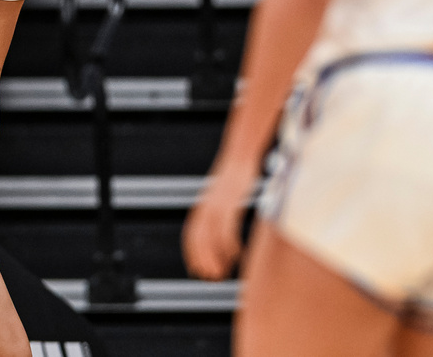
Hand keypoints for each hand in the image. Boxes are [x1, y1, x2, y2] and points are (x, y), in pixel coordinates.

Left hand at [182, 161, 257, 280]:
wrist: (240, 154)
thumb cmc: (235, 175)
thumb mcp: (224, 195)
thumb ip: (220, 210)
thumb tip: (221, 226)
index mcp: (203, 205)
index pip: (192, 233)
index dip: (192, 252)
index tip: (195, 268)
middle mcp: (206, 205)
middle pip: (198, 237)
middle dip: (201, 259)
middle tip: (208, 277)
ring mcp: (218, 203)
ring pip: (211, 236)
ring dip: (215, 257)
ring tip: (222, 272)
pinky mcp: (231, 201)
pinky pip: (227, 227)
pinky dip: (229, 244)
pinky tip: (236, 255)